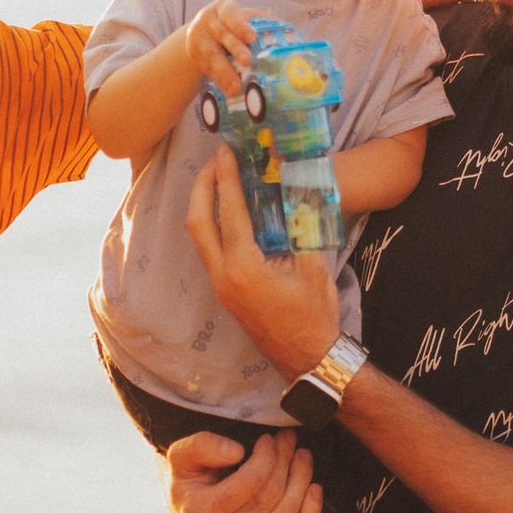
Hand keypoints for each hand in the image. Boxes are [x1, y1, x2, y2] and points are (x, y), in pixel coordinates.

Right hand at [166, 429, 320, 512]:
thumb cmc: (190, 479)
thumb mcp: (182, 456)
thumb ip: (202, 446)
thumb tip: (236, 451)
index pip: (252, 481)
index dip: (268, 455)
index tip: (268, 438)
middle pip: (272, 494)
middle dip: (286, 460)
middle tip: (288, 440)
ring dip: (302, 478)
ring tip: (302, 456)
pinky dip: (310, 512)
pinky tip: (314, 488)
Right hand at [184, 0, 256, 96]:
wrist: (201, 32)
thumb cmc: (233, 25)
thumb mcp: (245, 18)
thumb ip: (264, 23)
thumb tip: (291, 35)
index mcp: (223, 8)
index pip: (231, 14)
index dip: (240, 25)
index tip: (252, 37)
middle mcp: (208, 21)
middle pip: (221, 34)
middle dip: (234, 48)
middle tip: (247, 61)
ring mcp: (199, 38)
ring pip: (212, 55)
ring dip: (224, 71)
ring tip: (237, 87)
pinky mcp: (195, 56)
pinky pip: (207, 69)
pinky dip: (219, 80)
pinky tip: (229, 91)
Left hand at [186, 149, 342, 378]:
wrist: (308, 358)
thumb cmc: (314, 316)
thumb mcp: (313, 267)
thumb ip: (301, 230)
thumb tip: (295, 194)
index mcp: (244, 268)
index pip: (229, 214)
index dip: (226, 179)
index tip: (226, 154)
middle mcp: (224, 277)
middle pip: (198, 223)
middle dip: (202, 187)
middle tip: (214, 161)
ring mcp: (221, 286)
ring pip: (201, 238)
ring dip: (204, 206)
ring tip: (218, 180)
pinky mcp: (226, 292)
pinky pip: (212, 251)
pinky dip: (214, 225)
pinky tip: (229, 213)